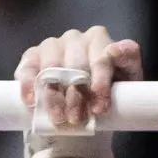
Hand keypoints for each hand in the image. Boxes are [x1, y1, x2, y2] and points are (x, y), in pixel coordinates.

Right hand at [15, 28, 143, 127]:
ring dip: (55, 95)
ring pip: (52, 67)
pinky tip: (32, 102)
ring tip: (59, 118)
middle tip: (78, 119)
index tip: (100, 108)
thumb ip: (129, 64)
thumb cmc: (108, 95)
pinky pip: (29, 67)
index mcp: (100, 41)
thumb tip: (116, 51)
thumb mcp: (127, 84)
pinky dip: (30, 85)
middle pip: (76, 65)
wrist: (82, 109)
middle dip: (77, 96)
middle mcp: (77, 39)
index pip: (102, 58)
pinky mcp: (32, 56)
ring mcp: (53, 45)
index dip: (100, 83)